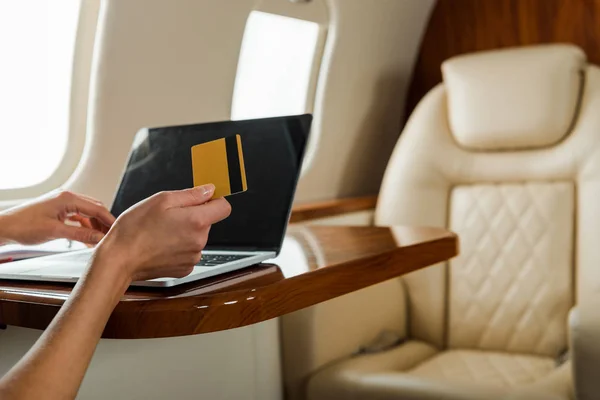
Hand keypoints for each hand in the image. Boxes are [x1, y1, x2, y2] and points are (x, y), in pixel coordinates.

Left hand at [0, 190, 114, 244]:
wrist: (5, 228)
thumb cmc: (24, 226)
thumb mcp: (55, 232)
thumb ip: (80, 234)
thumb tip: (99, 238)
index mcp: (67, 198)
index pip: (96, 208)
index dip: (109, 220)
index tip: (118, 231)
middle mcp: (66, 198)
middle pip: (94, 209)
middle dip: (104, 223)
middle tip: (112, 236)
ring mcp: (62, 204)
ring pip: (86, 214)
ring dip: (94, 226)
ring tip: (101, 240)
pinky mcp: (58, 212)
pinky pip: (78, 218)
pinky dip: (84, 227)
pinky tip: (88, 239)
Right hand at [94, 184, 230, 281]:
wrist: (120, 259)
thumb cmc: (135, 229)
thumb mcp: (161, 200)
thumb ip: (191, 194)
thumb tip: (210, 190)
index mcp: (197, 221)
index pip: (224, 207)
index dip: (214, 201)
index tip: (202, 200)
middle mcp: (199, 241)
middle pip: (207, 222)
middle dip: (192, 217)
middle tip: (168, 217)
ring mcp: (193, 257)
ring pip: (196, 238)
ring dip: (184, 233)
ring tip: (161, 232)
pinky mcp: (184, 269)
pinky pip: (188, 252)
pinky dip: (178, 248)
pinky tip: (161, 245)